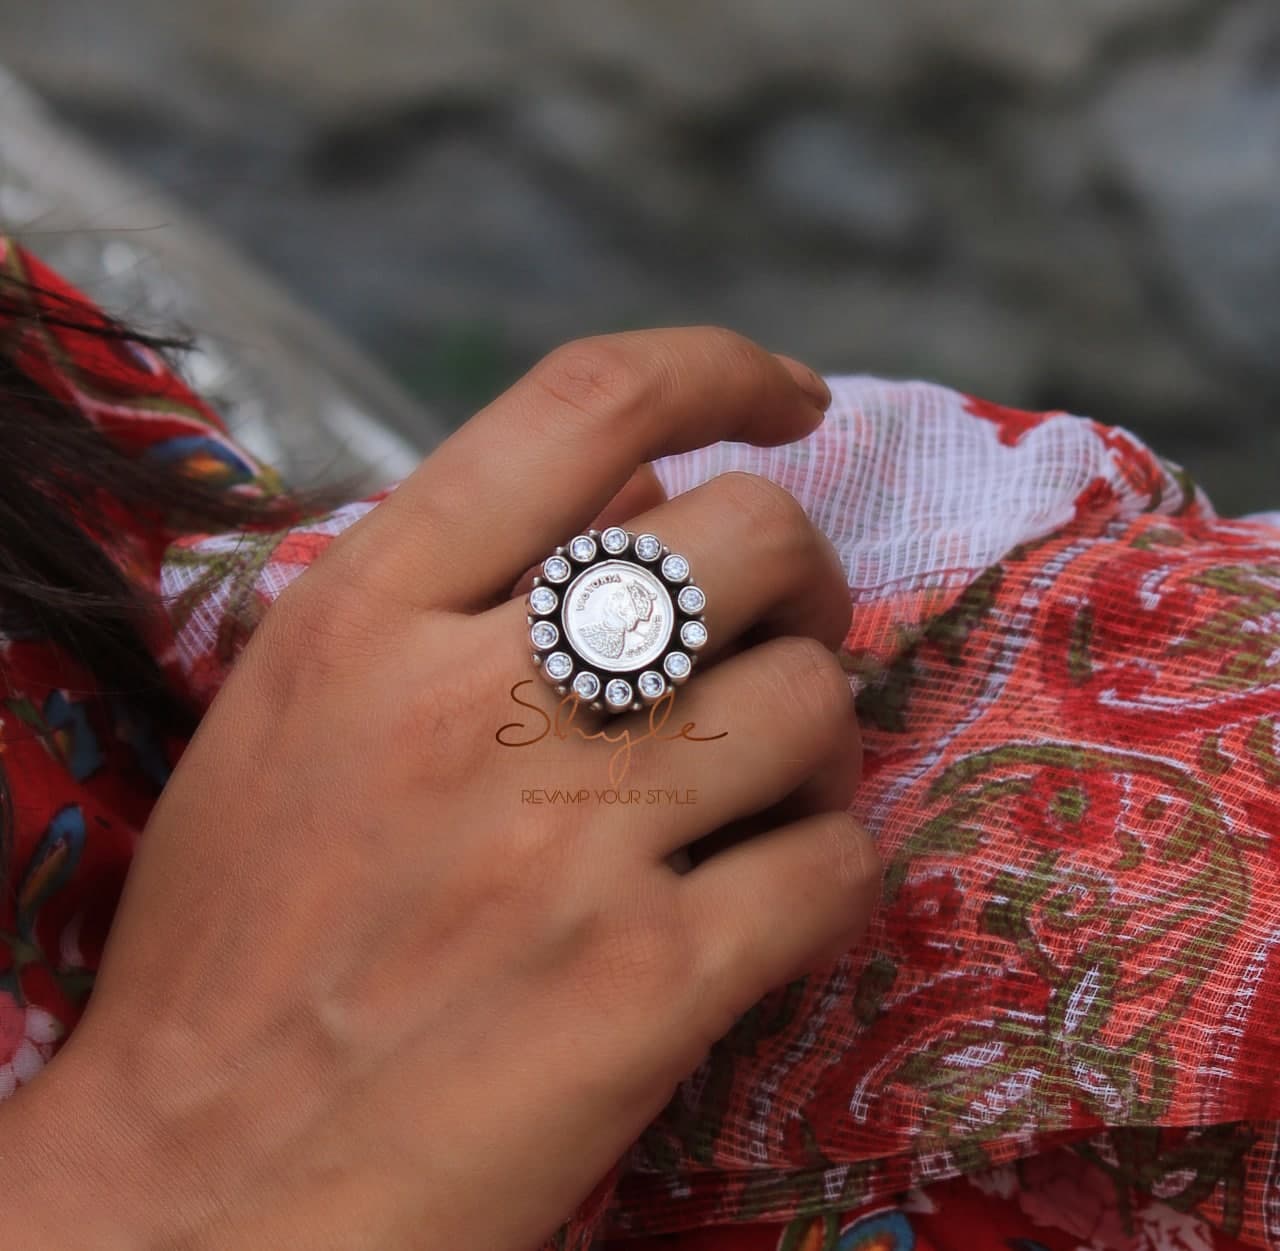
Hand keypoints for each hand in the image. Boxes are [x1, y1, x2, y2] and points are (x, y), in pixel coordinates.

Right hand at [3, 329, 878, 1249]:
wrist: (200, 1184)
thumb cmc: (242, 938)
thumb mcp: (304, 711)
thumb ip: (459, 584)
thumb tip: (646, 496)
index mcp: (369, 610)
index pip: (589, 402)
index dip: (720, 369)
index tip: (791, 399)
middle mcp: (473, 700)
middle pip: (753, 538)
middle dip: (806, 580)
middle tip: (782, 638)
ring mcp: (567, 842)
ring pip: (811, 701)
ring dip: (818, 743)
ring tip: (763, 794)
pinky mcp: (646, 987)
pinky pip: (836, 867)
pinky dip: (832, 871)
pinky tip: (773, 898)